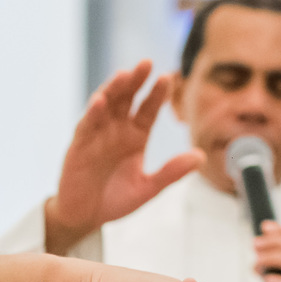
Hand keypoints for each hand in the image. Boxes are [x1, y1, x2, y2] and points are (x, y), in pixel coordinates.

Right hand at [45, 60, 204, 254]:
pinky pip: (86, 126)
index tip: (168, 78)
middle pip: (127, 98)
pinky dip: (92, 113)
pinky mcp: (79, 146)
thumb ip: (172, 172)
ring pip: (105, 105)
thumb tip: (201, 157)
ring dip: (114, 89)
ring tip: (124, 75)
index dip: (157, 94)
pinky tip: (100, 101)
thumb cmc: (115, 200)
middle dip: (136, 81)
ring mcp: (97, 135)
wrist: (86, 217)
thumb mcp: (149, 187)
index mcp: (135, 136)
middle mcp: (116, 130)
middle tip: (146, 63)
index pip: (148, 109)